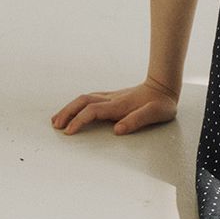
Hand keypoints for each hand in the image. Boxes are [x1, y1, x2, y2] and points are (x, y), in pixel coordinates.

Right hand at [51, 76, 178, 135]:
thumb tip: (118, 129)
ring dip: (69, 108)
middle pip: (82, 101)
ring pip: (83, 98)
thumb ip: (137, 120)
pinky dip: (76, 105)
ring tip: (56, 120)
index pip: (93, 110)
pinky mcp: (111, 97)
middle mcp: (112, 99)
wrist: (164, 87)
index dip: (79, 120)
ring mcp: (110, 96)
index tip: (69, 132)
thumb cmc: (161, 103)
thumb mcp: (156, 114)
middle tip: (55, 125)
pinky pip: (88, 99)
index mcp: (119, 105)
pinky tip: (72, 111)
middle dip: (67, 113)